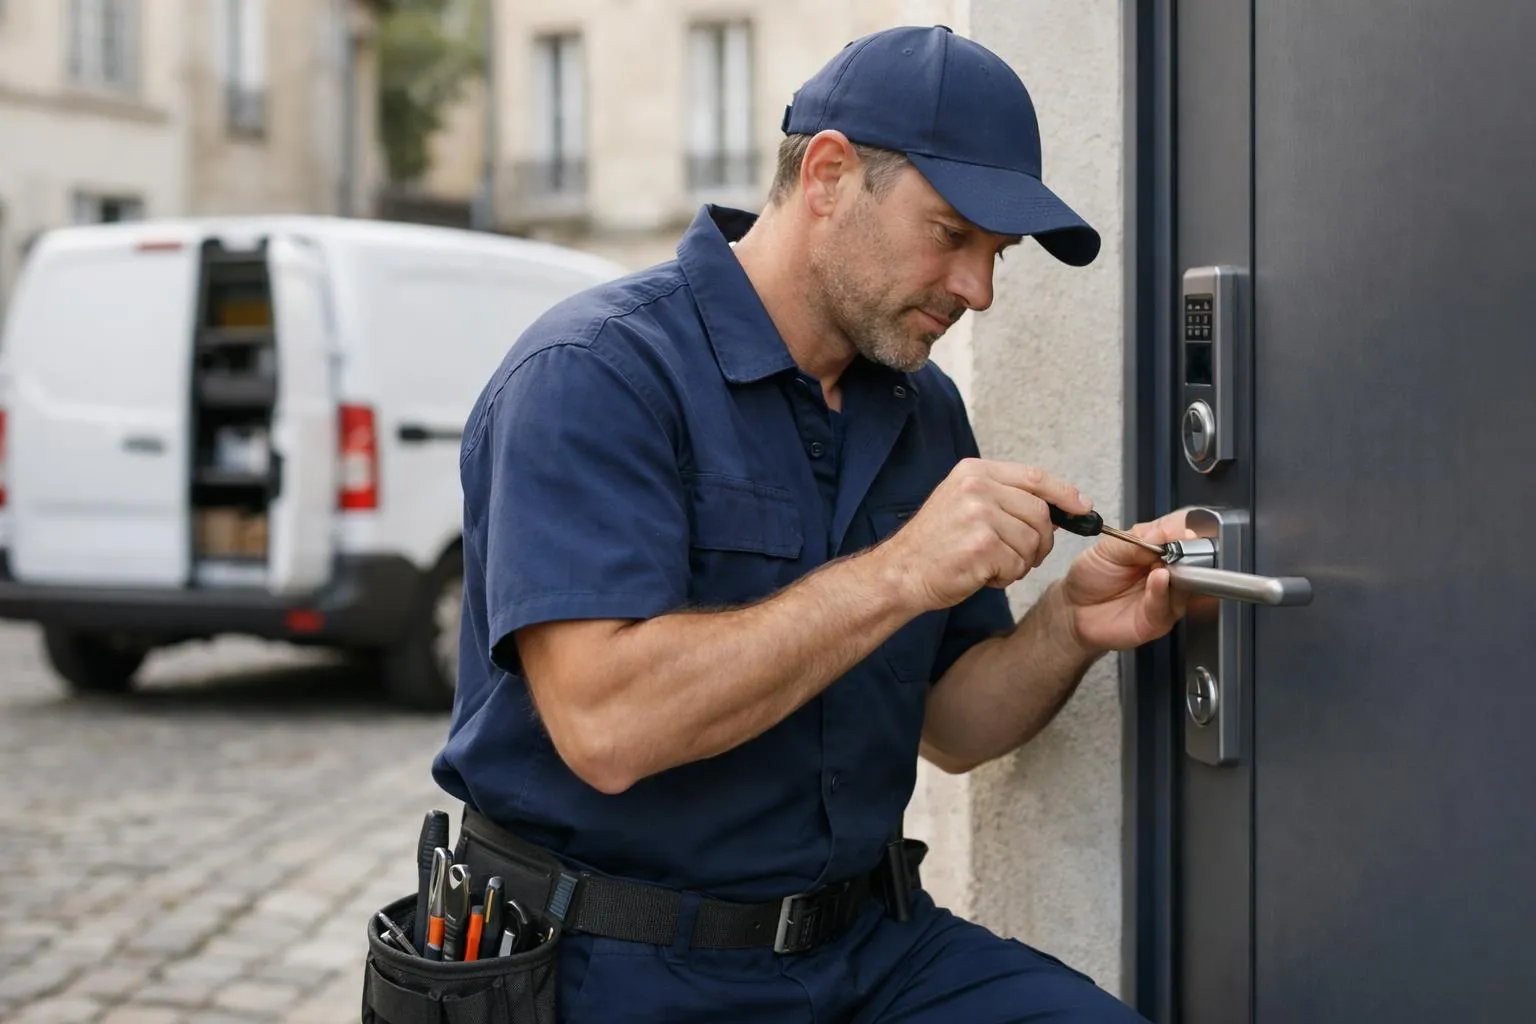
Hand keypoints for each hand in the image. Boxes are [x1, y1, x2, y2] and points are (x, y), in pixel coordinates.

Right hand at [879, 458, 1092, 611]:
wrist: (901, 573)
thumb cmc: (934, 545)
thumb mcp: (963, 503)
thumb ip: (1003, 497)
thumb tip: (1056, 507)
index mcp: (974, 472)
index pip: (1034, 477)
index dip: (1064, 493)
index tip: (1082, 507)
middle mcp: (977, 487)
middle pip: (1040, 513)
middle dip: (1040, 541)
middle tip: (1020, 556)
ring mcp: (979, 515)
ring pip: (1033, 542)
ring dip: (1020, 562)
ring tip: (991, 564)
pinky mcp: (982, 545)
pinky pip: (1018, 564)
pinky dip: (1006, 576)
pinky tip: (983, 574)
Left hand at [1058, 508, 1195, 652]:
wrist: (1073, 609)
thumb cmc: (1092, 576)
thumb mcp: (1108, 548)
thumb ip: (1137, 540)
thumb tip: (1164, 531)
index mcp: (1158, 549)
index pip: (1181, 536)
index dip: (1184, 532)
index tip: (1182, 530)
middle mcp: (1168, 572)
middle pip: (1193, 561)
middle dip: (1187, 553)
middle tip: (1176, 546)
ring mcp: (1167, 596)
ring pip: (1186, 584)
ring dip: (1177, 572)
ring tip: (1161, 564)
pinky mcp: (1159, 619)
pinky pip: (1168, 605)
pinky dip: (1163, 591)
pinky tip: (1158, 579)